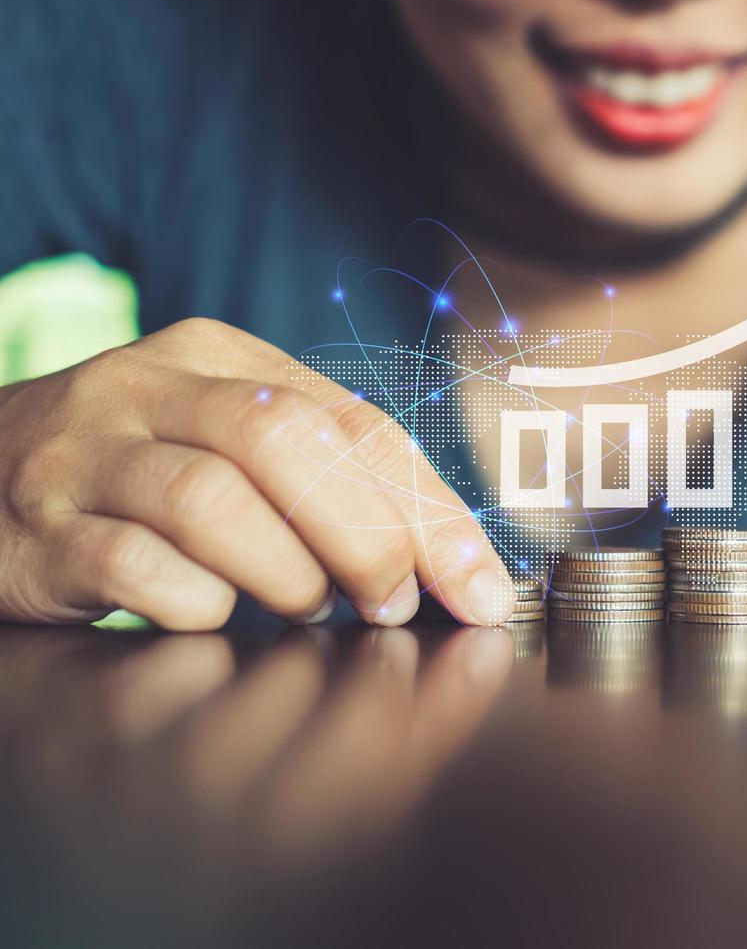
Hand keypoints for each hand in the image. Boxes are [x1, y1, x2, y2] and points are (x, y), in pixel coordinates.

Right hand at [0, 317, 515, 629]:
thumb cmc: (137, 469)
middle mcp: (149, 389)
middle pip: (287, 444)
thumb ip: (326, 471)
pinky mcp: (39, 531)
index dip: (432, 511)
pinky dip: (195, 603)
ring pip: (213, 502)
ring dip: (285, 573)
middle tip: (388, 603)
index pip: (355, 422)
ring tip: (300, 606)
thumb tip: (443, 558)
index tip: (481, 588)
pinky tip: (208, 610)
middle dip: (365, 537)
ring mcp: (85, 456)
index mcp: (220, 357)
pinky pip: (136, 569)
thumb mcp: (227, 437)